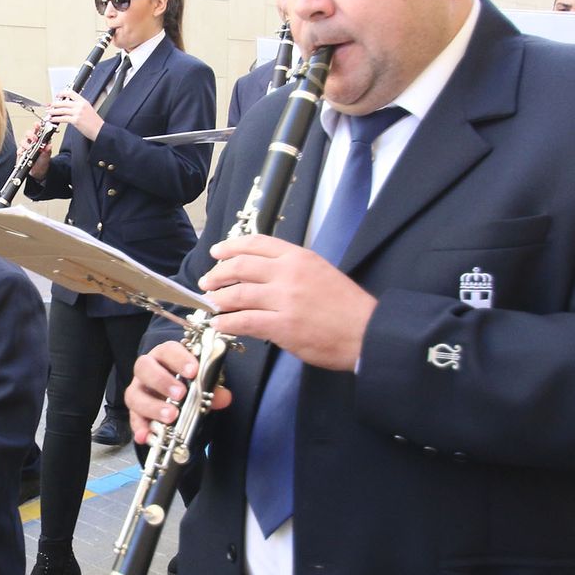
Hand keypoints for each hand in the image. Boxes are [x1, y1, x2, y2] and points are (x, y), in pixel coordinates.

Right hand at [26, 123, 52, 179]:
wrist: (38, 172)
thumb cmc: (43, 162)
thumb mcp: (47, 157)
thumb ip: (47, 151)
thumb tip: (49, 145)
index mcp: (40, 140)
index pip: (38, 130)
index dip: (37, 126)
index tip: (37, 124)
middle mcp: (32, 142)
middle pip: (29, 133)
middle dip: (31, 135)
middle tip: (34, 139)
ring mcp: (26, 147)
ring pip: (23, 141)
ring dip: (26, 144)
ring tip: (30, 148)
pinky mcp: (21, 152)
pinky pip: (19, 150)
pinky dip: (21, 151)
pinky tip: (24, 153)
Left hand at [47, 90, 102, 141]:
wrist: (100, 130)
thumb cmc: (95, 122)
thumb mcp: (88, 110)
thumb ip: (79, 107)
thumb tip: (69, 107)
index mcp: (83, 102)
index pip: (71, 93)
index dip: (62, 93)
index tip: (57, 95)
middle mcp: (80, 106)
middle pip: (64, 102)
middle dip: (55, 103)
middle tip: (49, 105)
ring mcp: (78, 113)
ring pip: (62, 110)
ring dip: (53, 111)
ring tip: (49, 112)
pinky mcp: (76, 120)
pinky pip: (63, 118)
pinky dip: (56, 118)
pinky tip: (53, 119)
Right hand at [125, 340, 233, 445]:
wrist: (176, 395)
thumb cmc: (186, 383)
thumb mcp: (201, 383)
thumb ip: (212, 388)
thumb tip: (223, 397)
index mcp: (164, 356)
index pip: (168, 350)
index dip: (179, 359)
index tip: (193, 371)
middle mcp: (147, 370)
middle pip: (144, 368)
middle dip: (162, 381)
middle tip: (180, 394)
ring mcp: (138, 390)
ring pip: (135, 394)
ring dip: (153, 406)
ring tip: (170, 417)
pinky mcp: (135, 411)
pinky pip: (133, 419)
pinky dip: (140, 428)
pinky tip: (147, 436)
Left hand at [198, 234, 375, 371]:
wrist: (367, 332)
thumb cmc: (347, 307)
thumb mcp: (321, 272)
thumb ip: (293, 269)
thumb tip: (264, 274)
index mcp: (299, 257)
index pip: (256, 243)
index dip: (231, 247)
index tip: (217, 253)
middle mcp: (289, 273)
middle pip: (240, 266)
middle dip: (217, 274)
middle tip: (207, 281)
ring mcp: (284, 299)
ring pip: (238, 294)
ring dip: (218, 299)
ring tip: (210, 304)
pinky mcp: (282, 326)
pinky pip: (244, 321)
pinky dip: (227, 323)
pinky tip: (220, 325)